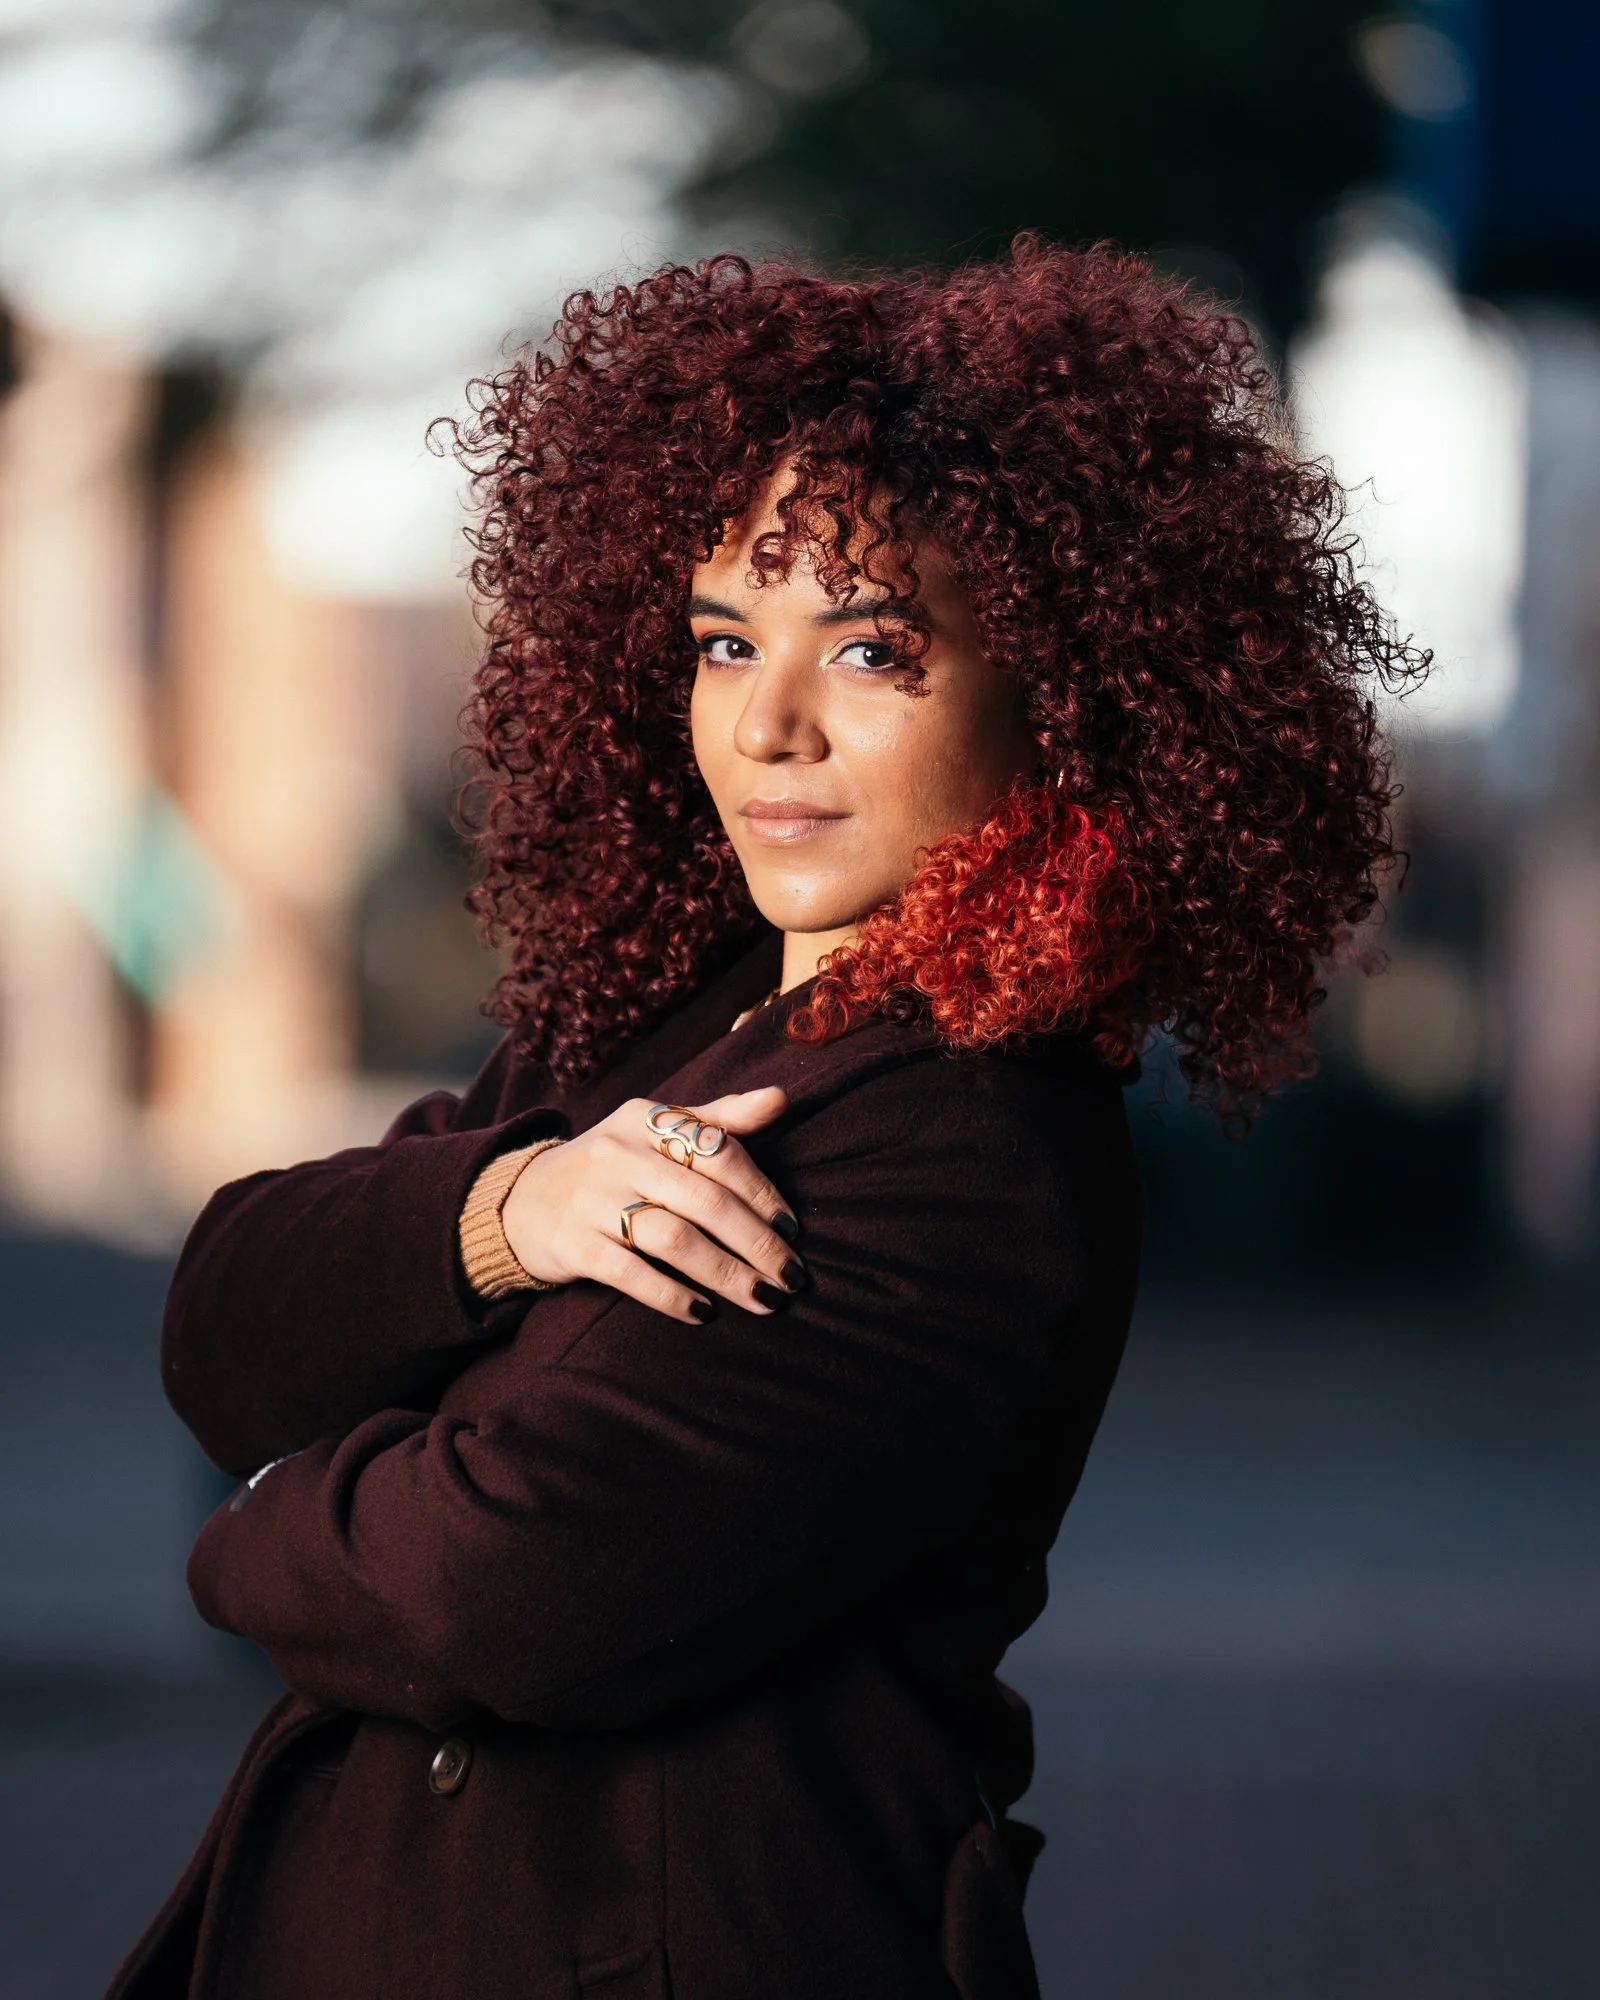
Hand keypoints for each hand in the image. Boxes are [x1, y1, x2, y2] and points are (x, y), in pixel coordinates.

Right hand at [501, 1089, 804, 1322]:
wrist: (521, 1201)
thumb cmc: (611, 1169)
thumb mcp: (653, 1131)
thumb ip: (717, 1119)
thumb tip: (780, 1099)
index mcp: (645, 1119)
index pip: (718, 1151)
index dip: (762, 1192)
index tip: (792, 1229)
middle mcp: (618, 1154)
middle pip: (705, 1200)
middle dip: (756, 1242)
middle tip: (790, 1276)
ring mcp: (592, 1200)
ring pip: (674, 1239)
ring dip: (726, 1273)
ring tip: (762, 1298)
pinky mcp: (572, 1245)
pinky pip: (632, 1274)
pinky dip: (672, 1295)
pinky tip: (703, 1312)